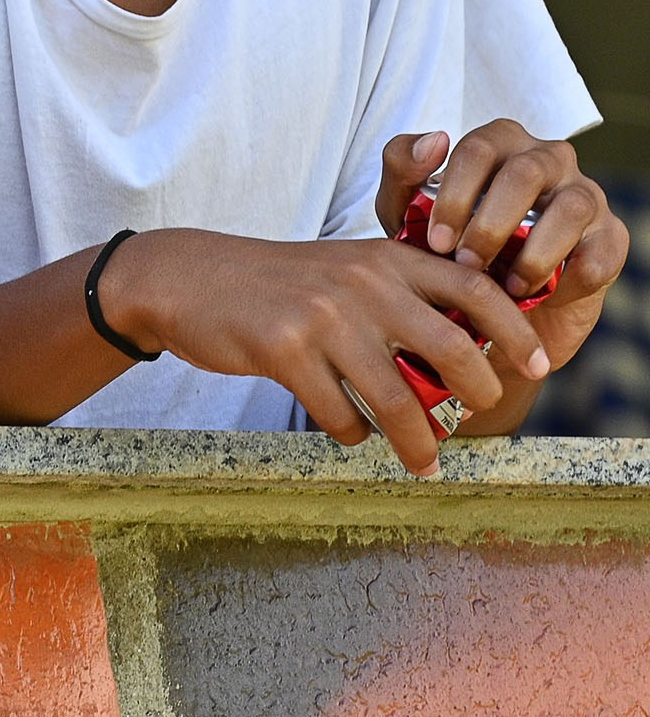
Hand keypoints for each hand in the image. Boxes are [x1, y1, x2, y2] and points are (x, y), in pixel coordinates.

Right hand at [100, 227, 550, 477]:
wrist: (187, 279)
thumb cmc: (276, 283)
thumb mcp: (343, 268)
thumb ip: (400, 292)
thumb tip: (467, 353)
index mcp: (383, 257)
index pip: (472, 285)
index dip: (514, 329)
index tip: (535, 366)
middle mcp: (360, 282)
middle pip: (450, 348)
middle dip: (476, 396)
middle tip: (474, 422)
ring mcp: (322, 316)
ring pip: (397, 398)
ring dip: (418, 443)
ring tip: (423, 464)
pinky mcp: (283, 349)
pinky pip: (340, 414)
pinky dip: (352, 434)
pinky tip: (349, 433)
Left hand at [380, 121, 630, 370]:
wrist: (487, 302)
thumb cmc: (443, 240)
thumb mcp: (406, 208)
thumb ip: (402, 167)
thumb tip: (434, 140)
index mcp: (499, 142)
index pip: (479, 149)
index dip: (455, 196)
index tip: (436, 241)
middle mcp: (548, 159)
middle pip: (525, 174)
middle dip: (490, 225)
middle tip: (466, 264)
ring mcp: (585, 196)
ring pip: (571, 209)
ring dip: (533, 253)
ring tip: (505, 287)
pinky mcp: (610, 238)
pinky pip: (598, 255)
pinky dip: (566, 281)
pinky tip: (536, 296)